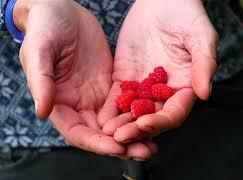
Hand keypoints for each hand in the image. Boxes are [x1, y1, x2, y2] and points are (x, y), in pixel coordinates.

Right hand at [14, 0, 155, 158]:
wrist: (63, 10)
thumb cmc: (45, 27)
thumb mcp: (39, 51)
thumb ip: (41, 82)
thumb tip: (43, 113)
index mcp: (59, 102)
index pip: (78, 132)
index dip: (96, 143)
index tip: (117, 146)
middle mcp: (79, 104)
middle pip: (101, 133)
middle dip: (122, 144)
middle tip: (144, 151)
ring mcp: (96, 96)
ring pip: (116, 122)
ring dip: (134, 133)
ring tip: (153, 143)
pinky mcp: (111, 84)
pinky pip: (126, 104)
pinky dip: (137, 114)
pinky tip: (153, 119)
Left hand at [102, 0, 217, 142]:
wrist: (162, 1)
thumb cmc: (187, 16)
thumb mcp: (201, 37)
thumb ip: (204, 64)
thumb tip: (204, 93)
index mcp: (185, 87)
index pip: (175, 112)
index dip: (161, 121)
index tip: (145, 124)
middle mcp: (164, 92)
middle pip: (152, 117)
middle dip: (137, 129)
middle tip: (120, 137)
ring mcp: (144, 86)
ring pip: (133, 111)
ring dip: (121, 123)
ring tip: (108, 132)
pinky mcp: (126, 78)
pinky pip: (118, 96)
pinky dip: (110, 108)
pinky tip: (101, 118)